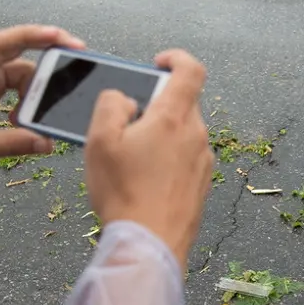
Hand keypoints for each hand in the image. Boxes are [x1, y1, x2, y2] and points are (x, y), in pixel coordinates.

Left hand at [0, 25, 84, 172]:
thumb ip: (13, 143)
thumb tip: (46, 143)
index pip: (4, 44)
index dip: (34, 36)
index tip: (61, 38)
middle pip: (19, 55)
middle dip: (47, 58)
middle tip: (75, 66)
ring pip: (19, 74)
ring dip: (35, 91)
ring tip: (45, 112)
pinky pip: (12, 86)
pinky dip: (25, 99)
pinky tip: (25, 119)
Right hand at [84, 50, 213, 272]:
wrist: (149, 246)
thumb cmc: (123, 193)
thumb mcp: (100, 140)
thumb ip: (111, 105)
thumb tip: (124, 99)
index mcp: (174, 117)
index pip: (190, 70)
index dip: (176, 58)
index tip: (158, 63)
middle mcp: (196, 136)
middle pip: (182, 104)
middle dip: (156, 106)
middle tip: (128, 123)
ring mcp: (203, 162)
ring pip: (183, 134)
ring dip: (160, 136)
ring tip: (131, 159)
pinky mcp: (202, 186)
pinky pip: (185, 160)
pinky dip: (167, 161)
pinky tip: (144, 182)